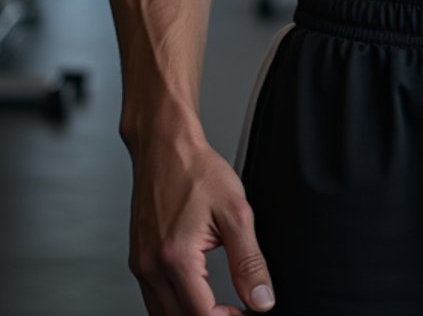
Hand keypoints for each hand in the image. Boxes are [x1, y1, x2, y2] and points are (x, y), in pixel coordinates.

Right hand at [128, 134, 275, 314]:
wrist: (164, 147)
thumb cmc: (197, 171)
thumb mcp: (236, 212)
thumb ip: (249, 262)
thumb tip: (261, 300)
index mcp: (176, 257)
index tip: (247, 312)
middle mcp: (151, 267)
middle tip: (237, 310)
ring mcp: (141, 265)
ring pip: (163, 315)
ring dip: (191, 315)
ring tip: (221, 305)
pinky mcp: (138, 261)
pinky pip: (154, 299)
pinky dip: (176, 305)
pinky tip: (196, 293)